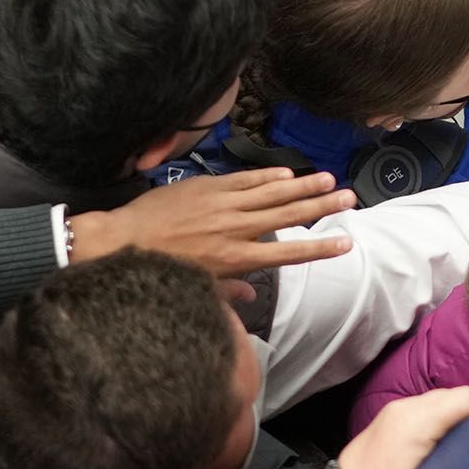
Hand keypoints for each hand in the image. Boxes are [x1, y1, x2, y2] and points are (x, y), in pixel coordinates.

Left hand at [69, 169, 354, 276]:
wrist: (119, 242)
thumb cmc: (156, 271)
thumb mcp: (194, 288)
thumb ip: (228, 290)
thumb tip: (252, 295)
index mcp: (235, 258)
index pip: (288, 252)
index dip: (318, 247)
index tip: (345, 242)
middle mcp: (234, 229)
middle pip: (287, 214)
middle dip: (321, 206)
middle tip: (349, 197)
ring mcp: (222, 204)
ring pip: (271, 192)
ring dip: (302, 185)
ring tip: (328, 178)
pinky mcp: (207, 187)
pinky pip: (245, 179)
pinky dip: (267, 175)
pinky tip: (287, 173)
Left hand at [337, 386, 468, 468]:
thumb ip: (458, 457)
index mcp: (418, 422)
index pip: (465, 397)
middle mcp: (406, 408)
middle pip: (453, 394)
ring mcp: (396, 409)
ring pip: (439, 398)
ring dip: (457, 411)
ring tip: (468, 436)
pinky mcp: (391, 415)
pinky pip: (425, 406)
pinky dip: (441, 415)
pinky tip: (445, 437)